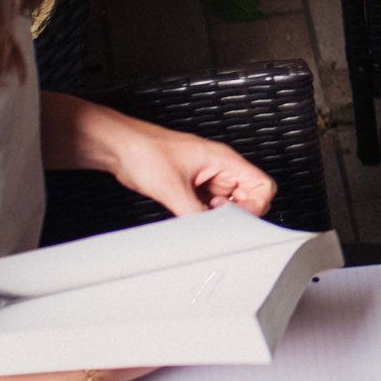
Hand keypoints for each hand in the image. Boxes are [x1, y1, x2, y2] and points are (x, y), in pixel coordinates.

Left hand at [101, 115, 277, 217]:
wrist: (119, 146)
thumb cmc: (143, 150)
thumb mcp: (172, 188)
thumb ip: (194, 214)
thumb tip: (209, 233)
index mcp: (223, 159)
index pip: (262, 185)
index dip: (256, 206)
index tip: (239, 220)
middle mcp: (219, 167)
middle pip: (249, 196)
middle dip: (238, 214)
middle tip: (218, 221)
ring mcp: (206, 177)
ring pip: (229, 204)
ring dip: (219, 216)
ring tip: (201, 217)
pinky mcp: (193, 186)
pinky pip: (210, 206)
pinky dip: (205, 216)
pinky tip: (191, 217)